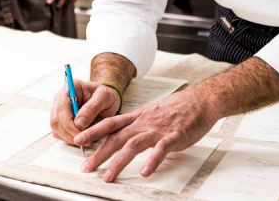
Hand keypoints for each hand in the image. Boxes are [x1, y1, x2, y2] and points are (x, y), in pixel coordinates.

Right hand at [50, 79, 120, 144]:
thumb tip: (78, 123)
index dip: (68, 124)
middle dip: (69, 134)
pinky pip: (59, 134)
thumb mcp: (105, 97)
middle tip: (86, 141)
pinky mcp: (61, 121)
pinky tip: (82, 138)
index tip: (81, 134)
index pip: (61, 108)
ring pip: (56, 129)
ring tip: (86, 140)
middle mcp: (60, 99)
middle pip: (56, 120)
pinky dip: (69, 139)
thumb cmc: (106, 96)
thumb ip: (92, 108)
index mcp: (70, 88)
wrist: (107, 100)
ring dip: (69, 138)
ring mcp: (58, 110)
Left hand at [74, 86, 215, 182]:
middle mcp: (144, 122)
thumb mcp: (151, 112)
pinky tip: (145, 173)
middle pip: (116, 137)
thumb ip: (137, 123)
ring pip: (133, 145)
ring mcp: (158, 129)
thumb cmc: (177, 108)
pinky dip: (152, 161)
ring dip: (118, 162)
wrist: (200, 101)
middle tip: (85, 167)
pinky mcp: (174, 136)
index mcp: (138, 117)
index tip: (77, 140)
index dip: (93, 131)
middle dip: (99, 153)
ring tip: (108, 177)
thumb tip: (122, 133)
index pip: (110, 123)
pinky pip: (161, 149)